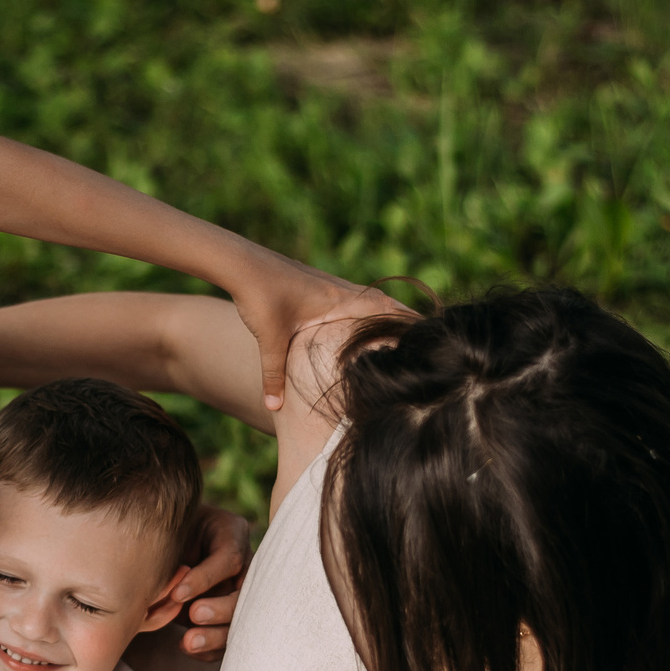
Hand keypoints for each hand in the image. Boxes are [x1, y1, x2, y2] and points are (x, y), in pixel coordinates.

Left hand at [172, 505, 250, 660]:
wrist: (159, 541)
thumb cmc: (162, 531)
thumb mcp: (168, 531)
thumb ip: (172, 552)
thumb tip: (169, 589)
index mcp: (231, 533)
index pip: (230, 558)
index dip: (206, 578)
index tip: (177, 594)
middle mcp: (243, 563)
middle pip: (244, 592)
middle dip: (221, 609)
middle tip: (194, 615)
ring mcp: (237, 591)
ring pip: (240, 620)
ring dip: (216, 635)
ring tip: (189, 642)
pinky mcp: (226, 615)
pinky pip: (226, 637)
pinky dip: (208, 648)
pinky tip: (185, 647)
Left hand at [233, 261, 413, 410]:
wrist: (240, 263)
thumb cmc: (259, 296)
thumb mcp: (269, 340)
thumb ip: (273, 375)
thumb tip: (274, 407)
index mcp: (337, 301)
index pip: (383, 310)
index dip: (407, 322)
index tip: (429, 333)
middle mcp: (338, 289)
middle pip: (383, 302)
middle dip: (403, 318)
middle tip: (425, 334)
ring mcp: (327, 283)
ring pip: (368, 297)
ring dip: (385, 310)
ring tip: (401, 329)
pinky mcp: (315, 282)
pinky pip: (351, 295)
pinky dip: (364, 306)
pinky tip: (360, 318)